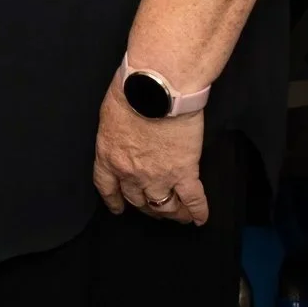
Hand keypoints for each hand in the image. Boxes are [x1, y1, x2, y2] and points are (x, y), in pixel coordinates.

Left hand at [93, 84, 208, 223]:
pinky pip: (193, 200)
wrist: (156, 88)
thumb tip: (125, 140)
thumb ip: (116, 135)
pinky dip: (198, 212)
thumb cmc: (131, 92)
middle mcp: (131, 172)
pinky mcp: (185, 172)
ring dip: (172, 213)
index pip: (107, 187)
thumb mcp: (110, 115)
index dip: (114, 201)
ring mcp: (158, 175)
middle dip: (146, 207)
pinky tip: (201, 218)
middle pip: (137, 200)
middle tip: (155, 208)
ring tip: (179, 215)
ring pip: (164, 206)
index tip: (118, 208)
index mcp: (108, 156)